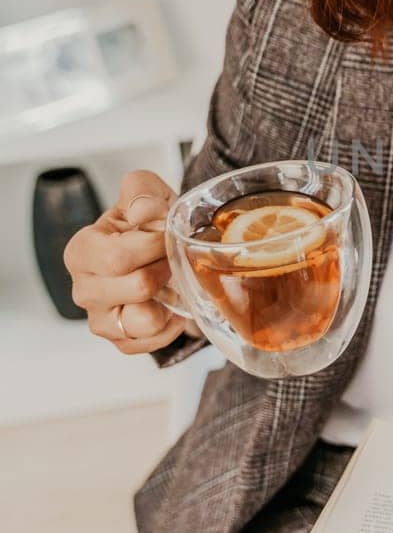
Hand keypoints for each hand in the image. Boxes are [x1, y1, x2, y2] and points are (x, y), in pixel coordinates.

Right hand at [63, 169, 190, 354]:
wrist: (159, 248)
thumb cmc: (147, 222)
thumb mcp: (145, 192)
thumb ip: (141, 191)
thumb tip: (143, 211)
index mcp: (81, 251)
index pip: (119, 257)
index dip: (155, 246)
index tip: (165, 234)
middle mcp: (84, 290)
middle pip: (138, 287)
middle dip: (166, 269)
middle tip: (170, 257)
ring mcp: (101, 319)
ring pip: (145, 320)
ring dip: (169, 299)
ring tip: (168, 281)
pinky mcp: (121, 341)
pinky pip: (153, 341)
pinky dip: (171, 323)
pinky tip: (170, 302)